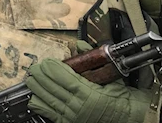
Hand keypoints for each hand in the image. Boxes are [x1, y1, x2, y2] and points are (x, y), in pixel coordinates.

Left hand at [26, 59, 150, 122]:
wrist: (131, 118)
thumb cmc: (122, 100)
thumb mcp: (111, 78)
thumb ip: (94, 61)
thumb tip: (81, 45)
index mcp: (89, 93)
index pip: (65, 78)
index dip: (53, 69)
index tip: (46, 62)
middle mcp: (79, 106)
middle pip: (53, 88)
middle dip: (41, 76)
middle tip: (35, 68)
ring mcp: (73, 116)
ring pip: (50, 100)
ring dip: (38, 88)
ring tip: (31, 79)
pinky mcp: (70, 122)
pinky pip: (51, 114)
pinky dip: (41, 105)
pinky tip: (34, 98)